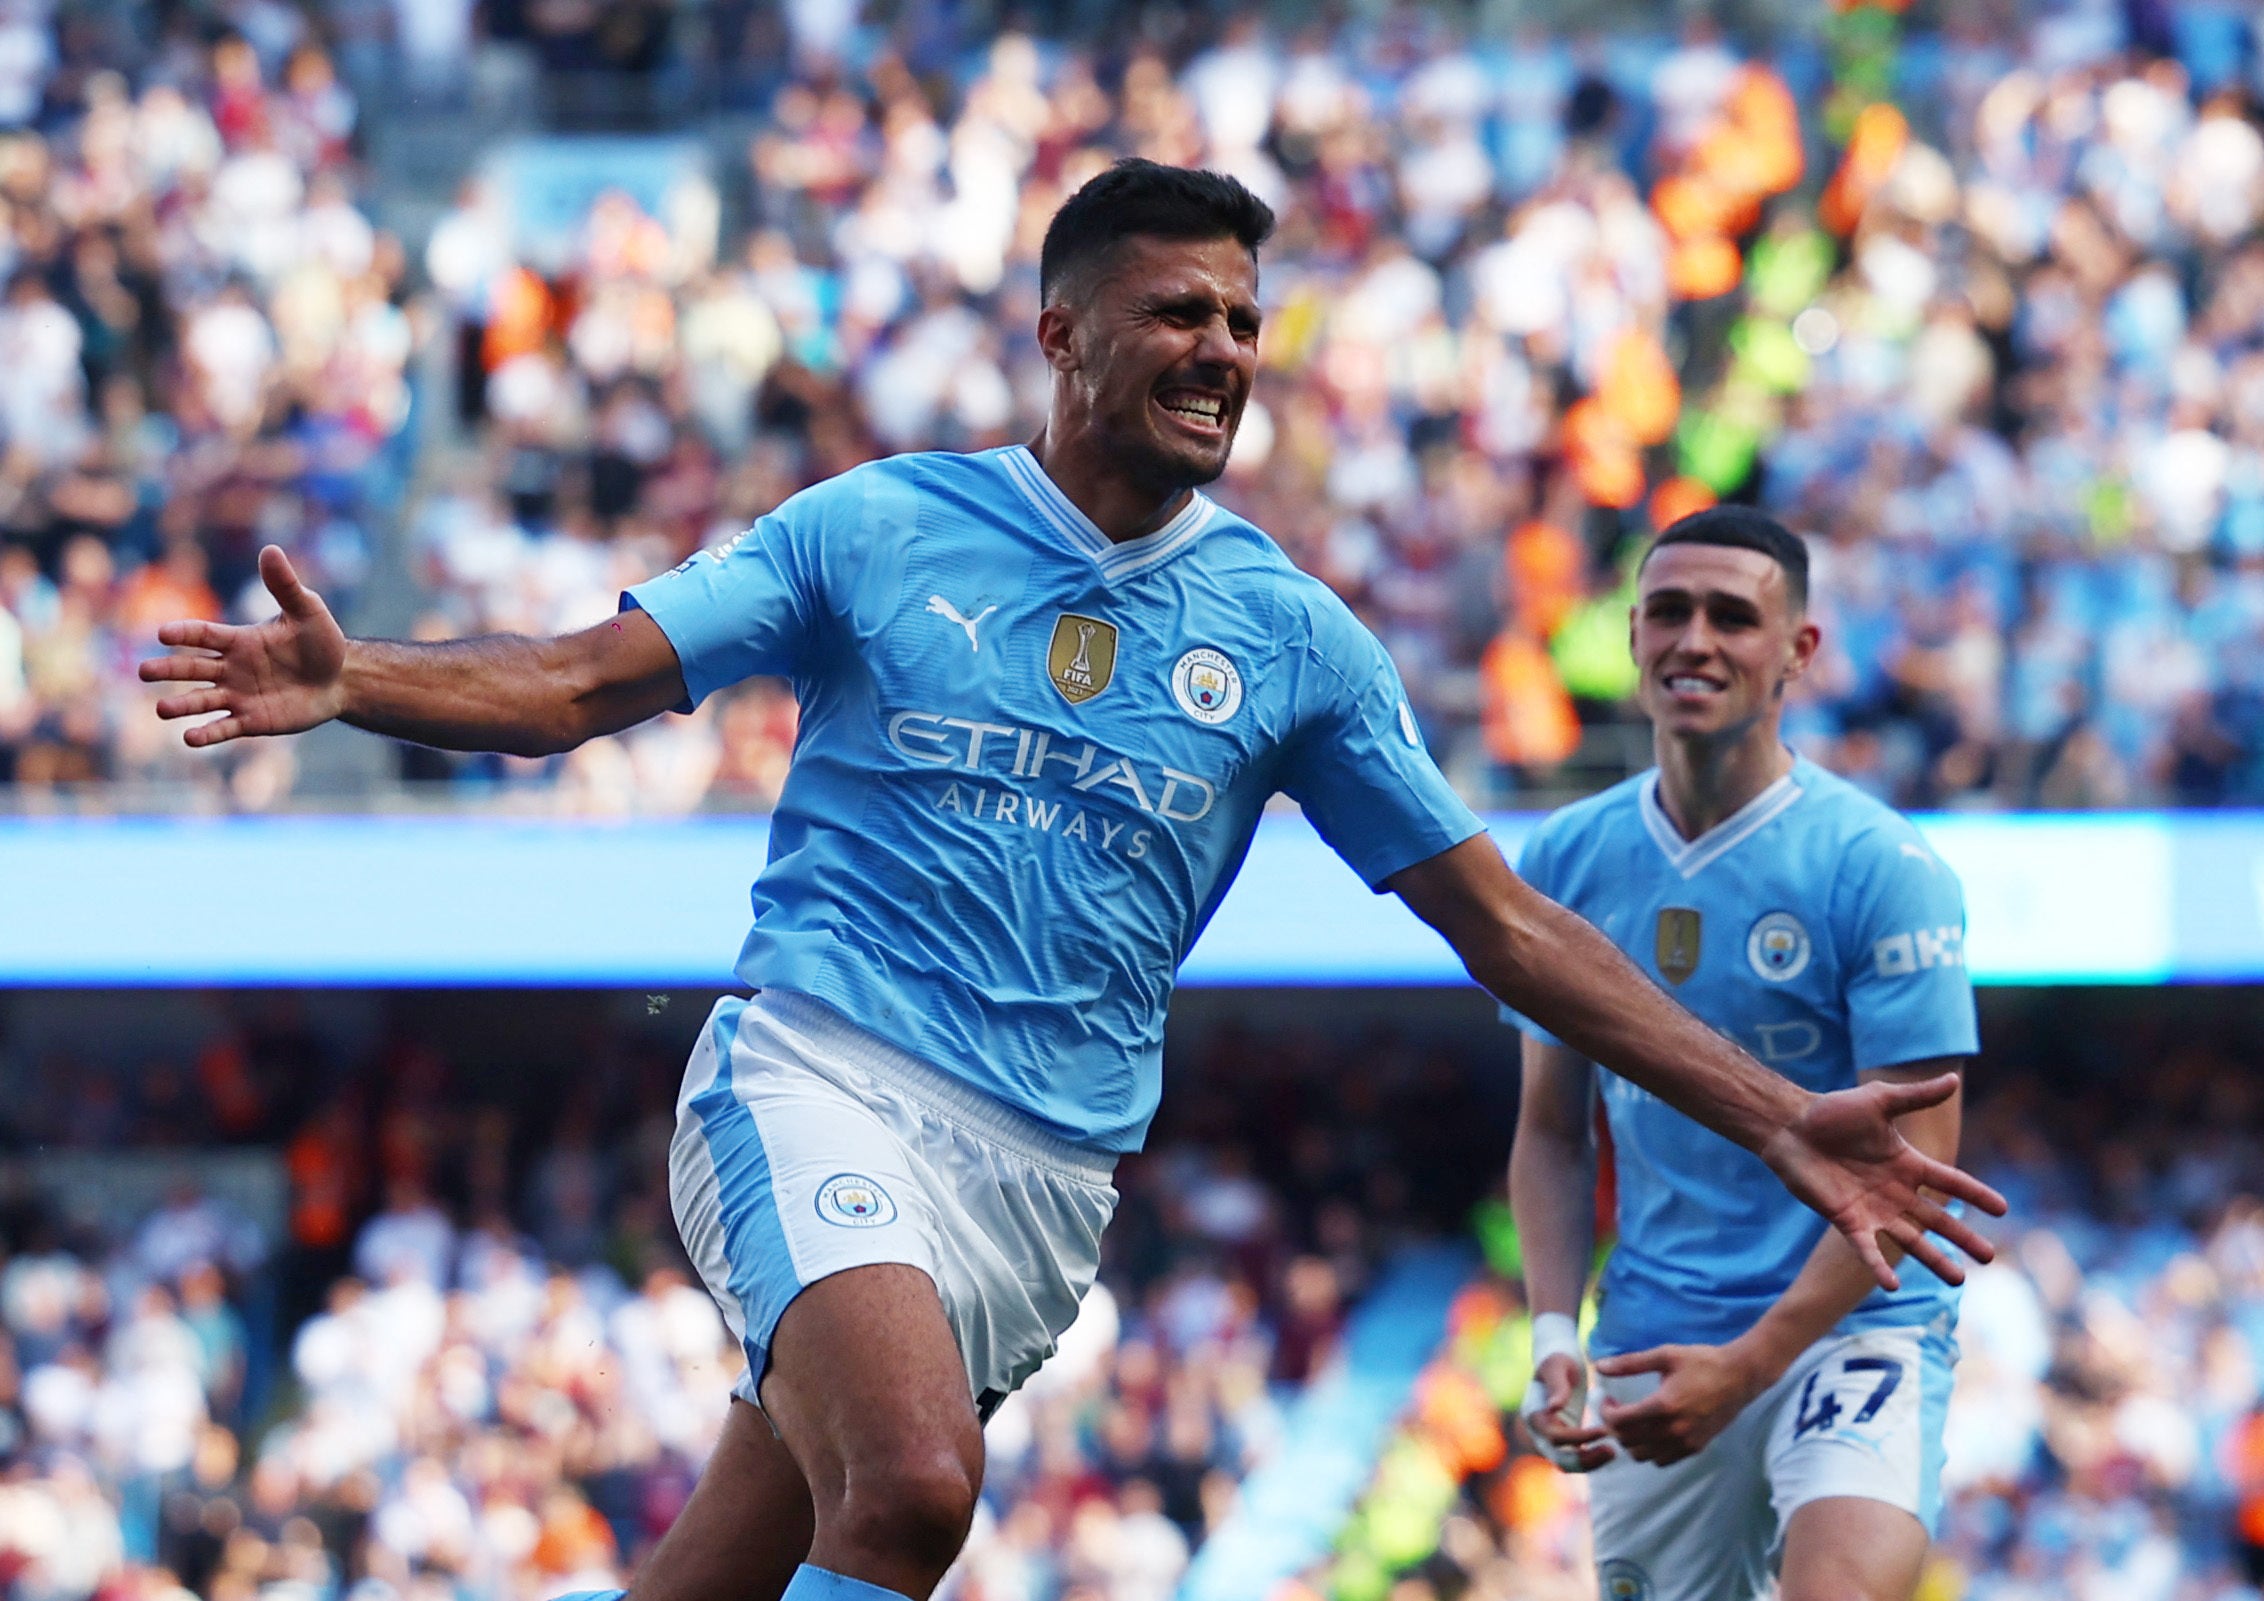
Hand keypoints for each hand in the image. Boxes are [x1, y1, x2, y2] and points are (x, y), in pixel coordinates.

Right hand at [140, 546, 348, 746]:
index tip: (163, 634)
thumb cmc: (322, 642)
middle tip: (143, 672)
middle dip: (168, 671)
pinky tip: (190, 739)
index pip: (204, 635)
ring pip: (202, 700)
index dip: (185, 634)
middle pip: (193, 669)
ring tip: (161, 710)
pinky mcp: (252, 720)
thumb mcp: (307, 611)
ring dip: (182, 705)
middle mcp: (232, 668)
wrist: (341, 679)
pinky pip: (225, 728)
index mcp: (239, 640)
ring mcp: (239, 695)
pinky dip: (208, 733)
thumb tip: (270, 549)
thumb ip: (285, 586)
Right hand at [1519, 1352, 1613, 1471]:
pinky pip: (1576, 1459)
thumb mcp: (1557, 1366)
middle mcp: (1539, 1432)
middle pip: (1559, 1458)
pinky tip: (1610, 1449)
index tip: (1603, 1431)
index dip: (1579, 1438)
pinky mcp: (1564, 1441)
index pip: (1554, 1436)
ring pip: (1568, 1463)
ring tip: (1613, 1452)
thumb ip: (1556, 1386)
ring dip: (1591, 1463)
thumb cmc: (1558, 1359)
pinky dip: (1592, 1458)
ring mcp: (1550, 1439)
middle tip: (1612, 1451)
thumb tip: (1553, 1407)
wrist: (1559, 1362)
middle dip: (1586, 1460)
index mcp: (1533, 1414)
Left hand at [1594, 1342, 1767, 1465]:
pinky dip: (1651, 1451)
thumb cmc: (1702, 1361)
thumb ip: (1630, 1363)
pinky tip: (1652, 1431)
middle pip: (1628, 1441)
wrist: (1740, 1376)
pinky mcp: (1696, 1447)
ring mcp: (1686, 1442)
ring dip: (1631, 1441)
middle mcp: (1674, 1429)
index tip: (1608, 1400)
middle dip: (1616, 1426)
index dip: (1606, 1412)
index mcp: (1663, 1405)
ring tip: (1632, 1421)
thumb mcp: (1665, 1355)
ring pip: (1643, 1455)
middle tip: (1617, 1409)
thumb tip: (1600, 1366)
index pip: (1621, 1422)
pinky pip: (1663, 1461)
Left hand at [1759, 1075, 2005, 1291]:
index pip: (1949, 1182)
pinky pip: (1866, 1248)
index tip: (2003, 1209)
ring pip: (1909, 1239)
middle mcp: (1895, 1191)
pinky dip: (1879, 1266)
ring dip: (1932, 1260)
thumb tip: (1953, 1079)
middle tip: (1990, 1257)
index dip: (1975, 1195)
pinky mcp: (1846, 1220)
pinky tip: (1893, 1285)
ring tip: (1957, 1280)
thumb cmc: (1833, 1111)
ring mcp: (1872, 1209)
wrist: (1791, 1127)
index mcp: (1907, 1164)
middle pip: (1936, 1219)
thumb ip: (1916, 1096)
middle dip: (1962, 1238)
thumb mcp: (1879, 1100)